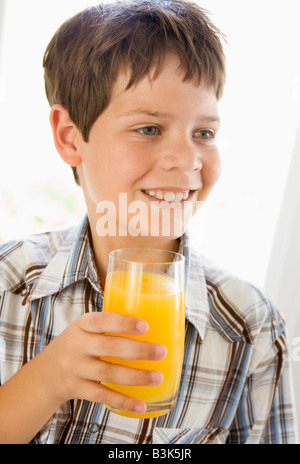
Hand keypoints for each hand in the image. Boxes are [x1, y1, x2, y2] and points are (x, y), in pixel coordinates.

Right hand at [38, 312, 166, 414]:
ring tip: (157, 377)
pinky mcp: (76, 389)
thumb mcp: (85, 328)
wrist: (47, 372)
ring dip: (136, 377)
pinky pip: (102, 396)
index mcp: (81, 325)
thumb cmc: (78, 344)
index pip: (102, 321)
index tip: (146, 326)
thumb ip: (109, 325)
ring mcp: (74, 369)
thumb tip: (154, 323)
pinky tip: (141, 405)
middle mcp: (76, 345)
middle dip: (138, 351)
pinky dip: (123, 401)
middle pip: (109, 348)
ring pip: (108, 374)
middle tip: (161, 352)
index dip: (123, 323)